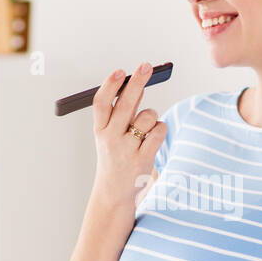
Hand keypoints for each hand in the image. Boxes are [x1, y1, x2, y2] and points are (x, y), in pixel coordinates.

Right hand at [89, 62, 166, 210]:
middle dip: (137, 82)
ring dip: (152, 116)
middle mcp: (111, 138)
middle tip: (147, 66)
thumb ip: (123, 112)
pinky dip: (160, 129)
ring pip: (148, 116)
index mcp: (100, 130)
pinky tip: (154, 136)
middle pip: (125, 104)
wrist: (114, 194)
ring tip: (145, 128)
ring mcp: (127, 149)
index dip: (110, 85)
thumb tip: (137, 85)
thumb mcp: (111, 136)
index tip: (120, 71)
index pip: (101, 103)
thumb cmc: (115, 158)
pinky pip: (159, 131)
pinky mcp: (143, 159)